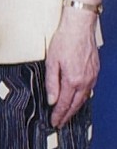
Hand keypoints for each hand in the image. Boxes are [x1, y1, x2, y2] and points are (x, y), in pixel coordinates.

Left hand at [45, 11, 99, 126]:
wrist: (80, 26)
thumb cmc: (65, 40)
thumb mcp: (51, 61)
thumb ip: (51, 83)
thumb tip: (51, 100)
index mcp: (72, 80)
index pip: (64, 104)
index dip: (58, 115)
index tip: (54, 122)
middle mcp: (85, 81)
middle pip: (75, 105)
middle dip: (67, 115)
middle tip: (60, 122)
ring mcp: (92, 76)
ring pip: (84, 98)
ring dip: (75, 107)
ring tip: (68, 113)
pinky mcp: (95, 71)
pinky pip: (89, 89)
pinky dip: (82, 97)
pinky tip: (78, 97)